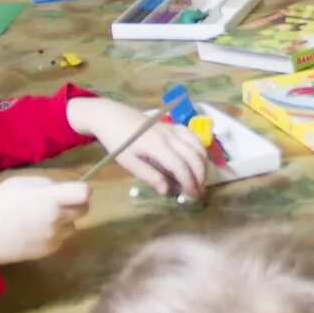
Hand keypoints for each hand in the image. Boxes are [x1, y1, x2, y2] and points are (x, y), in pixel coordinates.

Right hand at [0, 175, 90, 266]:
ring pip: (73, 225)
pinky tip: (37, 230)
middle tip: (59, 202)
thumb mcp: (17, 183)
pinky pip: (62, 238)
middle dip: (76, 204)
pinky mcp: (50, 250)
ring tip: (43, 217)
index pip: (84, 193)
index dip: (82, 189)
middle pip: (84, 209)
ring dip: (65, 220)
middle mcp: (57, 218)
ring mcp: (55, 236)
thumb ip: (43, 184)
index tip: (72, 189)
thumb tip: (59, 188)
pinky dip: (55, 233)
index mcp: (50, 199)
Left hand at [71, 98, 210, 201]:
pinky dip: (200, 148)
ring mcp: (173, 129)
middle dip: (200, 176)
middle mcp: (169, 136)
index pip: (180, 166)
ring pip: (197, 145)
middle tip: (199, 192)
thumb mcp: (128, 162)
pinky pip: (193, 136)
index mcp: (156, 146)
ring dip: (203, 163)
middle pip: (193, 156)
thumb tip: (167, 190)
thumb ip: (148, 175)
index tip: (192, 196)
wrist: (111, 116)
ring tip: (201, 179)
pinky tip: (198, 158)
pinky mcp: (173, 125)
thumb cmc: (117, 141)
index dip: (189, 182)